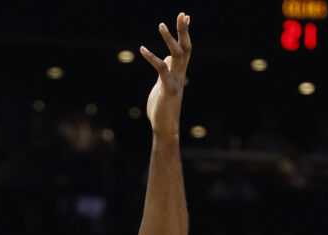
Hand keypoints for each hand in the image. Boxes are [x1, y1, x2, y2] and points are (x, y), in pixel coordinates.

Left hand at [140, 12, 191, 136]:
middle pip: (186, 48)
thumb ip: (166, 72)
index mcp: (179, 73)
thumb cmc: (163, 109)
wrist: (165, 128)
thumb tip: (168, 59)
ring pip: (177, 55)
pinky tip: (142, 49)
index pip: (186, 49)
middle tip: (183, 14)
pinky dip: (152, 57)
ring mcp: (175, 81)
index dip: (185, 33)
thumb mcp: (164, 85)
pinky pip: (161, 69)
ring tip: (161, 24)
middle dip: (184, 31)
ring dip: (170, 39)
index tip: (185, 17)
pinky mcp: (167, 88)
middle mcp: (180, 75)